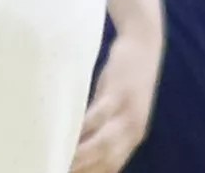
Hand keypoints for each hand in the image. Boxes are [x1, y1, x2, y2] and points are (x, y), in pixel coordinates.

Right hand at [70, 27, 160, 172]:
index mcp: (132, 137)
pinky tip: (71, 131)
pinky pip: (101, 114)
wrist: (144, 44)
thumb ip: (101, 127)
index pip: (110, 167)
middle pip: (107, 160)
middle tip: (59, 170)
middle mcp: (133, 130)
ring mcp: (128, 112)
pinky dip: (86, 126)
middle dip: (84, 170)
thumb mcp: (115, 107)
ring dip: (83, 155)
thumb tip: (76, 143)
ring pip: (105, 143)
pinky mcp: (120, 92)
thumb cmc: (124, 78)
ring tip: (62, 161)